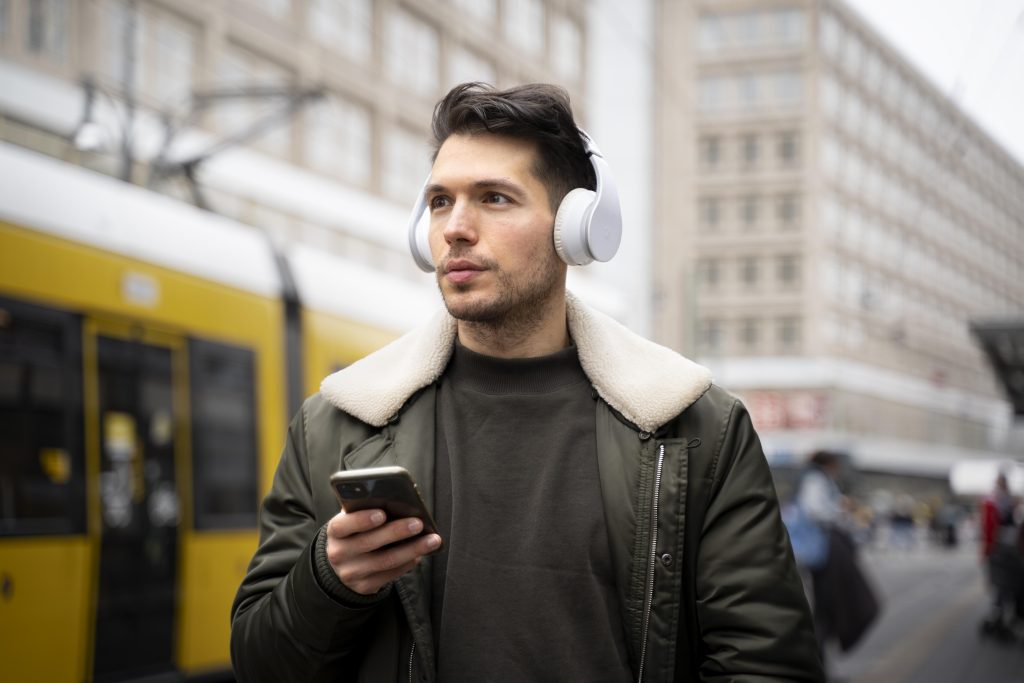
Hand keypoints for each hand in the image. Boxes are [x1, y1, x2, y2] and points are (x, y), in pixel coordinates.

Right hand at [325, 509, 442, 594]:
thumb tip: (397, 500)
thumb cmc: (356, 532)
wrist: (344, 564)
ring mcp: (351, 573)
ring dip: (411, 549)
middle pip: (369, 543)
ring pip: (385, 561)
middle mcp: (339, 554)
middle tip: (418, 523)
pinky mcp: (364, 586)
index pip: (343, 525)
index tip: (382, 513)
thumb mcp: (354, 519)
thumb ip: (367, 508)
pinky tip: (420, 554)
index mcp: (335, 531)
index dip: (361, 520)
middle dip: (396, 532)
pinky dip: (408, 564)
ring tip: (432, 540)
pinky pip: (390, 575)